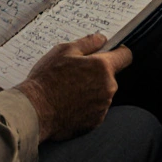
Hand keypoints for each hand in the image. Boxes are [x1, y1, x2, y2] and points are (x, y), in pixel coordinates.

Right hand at [14, 33, 133, 141]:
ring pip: (102, 93)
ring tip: (68, 89)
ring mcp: (103, 107)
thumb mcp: (63, 51)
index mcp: (102, 67)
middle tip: (75, 72)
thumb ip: (87, 43)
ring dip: (91, 90)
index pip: (125, 56)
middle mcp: (108, 88)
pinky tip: (68, 103)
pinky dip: (85, 105)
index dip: (119, 52)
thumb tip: (101, 38)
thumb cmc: (48, 79)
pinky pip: (95, 109)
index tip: (111, 51)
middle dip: (97, 73)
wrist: (36, 111)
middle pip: (110, 76)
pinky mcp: (95, 122)